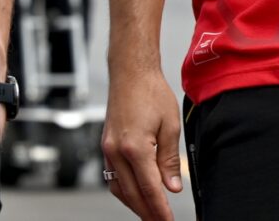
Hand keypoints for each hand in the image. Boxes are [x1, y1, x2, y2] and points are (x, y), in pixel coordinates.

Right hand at [100, 64, 183, 219]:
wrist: (130, 72)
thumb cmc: (151, 92)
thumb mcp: (170, 126)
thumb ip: (169, 160)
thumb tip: (172, 187)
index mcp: (135, 147)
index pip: (150, 189)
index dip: (160, 209)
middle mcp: (116, 151)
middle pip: (132, 194)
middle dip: (147, 212)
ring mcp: (108, 149)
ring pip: (119, 188)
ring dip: (134, 204)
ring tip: (149, 213)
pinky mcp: (106, 145)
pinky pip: (112, 176)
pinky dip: (124, 189)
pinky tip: (135, 193)